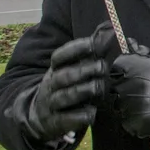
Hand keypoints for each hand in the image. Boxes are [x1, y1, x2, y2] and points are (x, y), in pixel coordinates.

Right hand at [14, 24, 115, 142]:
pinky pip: (66, 119)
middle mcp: (51, 85)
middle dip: (83, 71)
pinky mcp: (55, 122)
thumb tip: (110, 27)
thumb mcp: (72, 68)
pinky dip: (80, 116)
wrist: (39, 116)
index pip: (60, 57)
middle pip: (64, 76)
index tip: (93, 44)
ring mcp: (51, 104)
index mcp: (55, 69)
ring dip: (83, 90)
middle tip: (102, 67)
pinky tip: (92, 112)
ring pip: (65, 97)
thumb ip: (90, 50)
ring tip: (98, 86)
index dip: (75, 49)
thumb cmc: (65, 86)